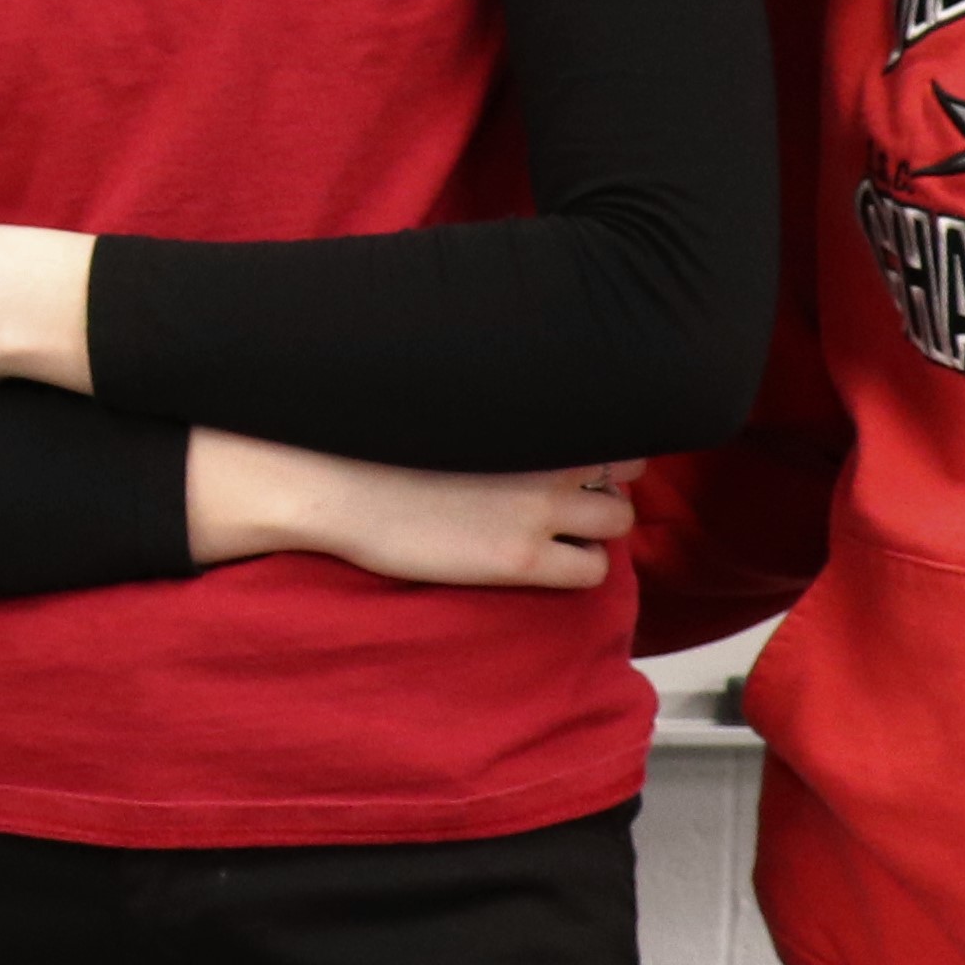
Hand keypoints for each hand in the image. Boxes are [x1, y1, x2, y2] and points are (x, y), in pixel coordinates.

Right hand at [190, 432, 633, 589]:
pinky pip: (594, 569)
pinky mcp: (523, 558)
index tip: (579, 449)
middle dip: (607, 479)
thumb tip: (526, 397)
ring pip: (620, 520)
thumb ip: (503, 395)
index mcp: (536, 409)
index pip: (614, 420)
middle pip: (628, 470)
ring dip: (598, 524)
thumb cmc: (380, 435)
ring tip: (558, 526)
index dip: (601, 438)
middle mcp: (551, 455)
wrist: (336, 485)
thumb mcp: (459, 400)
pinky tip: (544, 557)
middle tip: (568, 490)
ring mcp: (541, 509)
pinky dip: (580, 564)